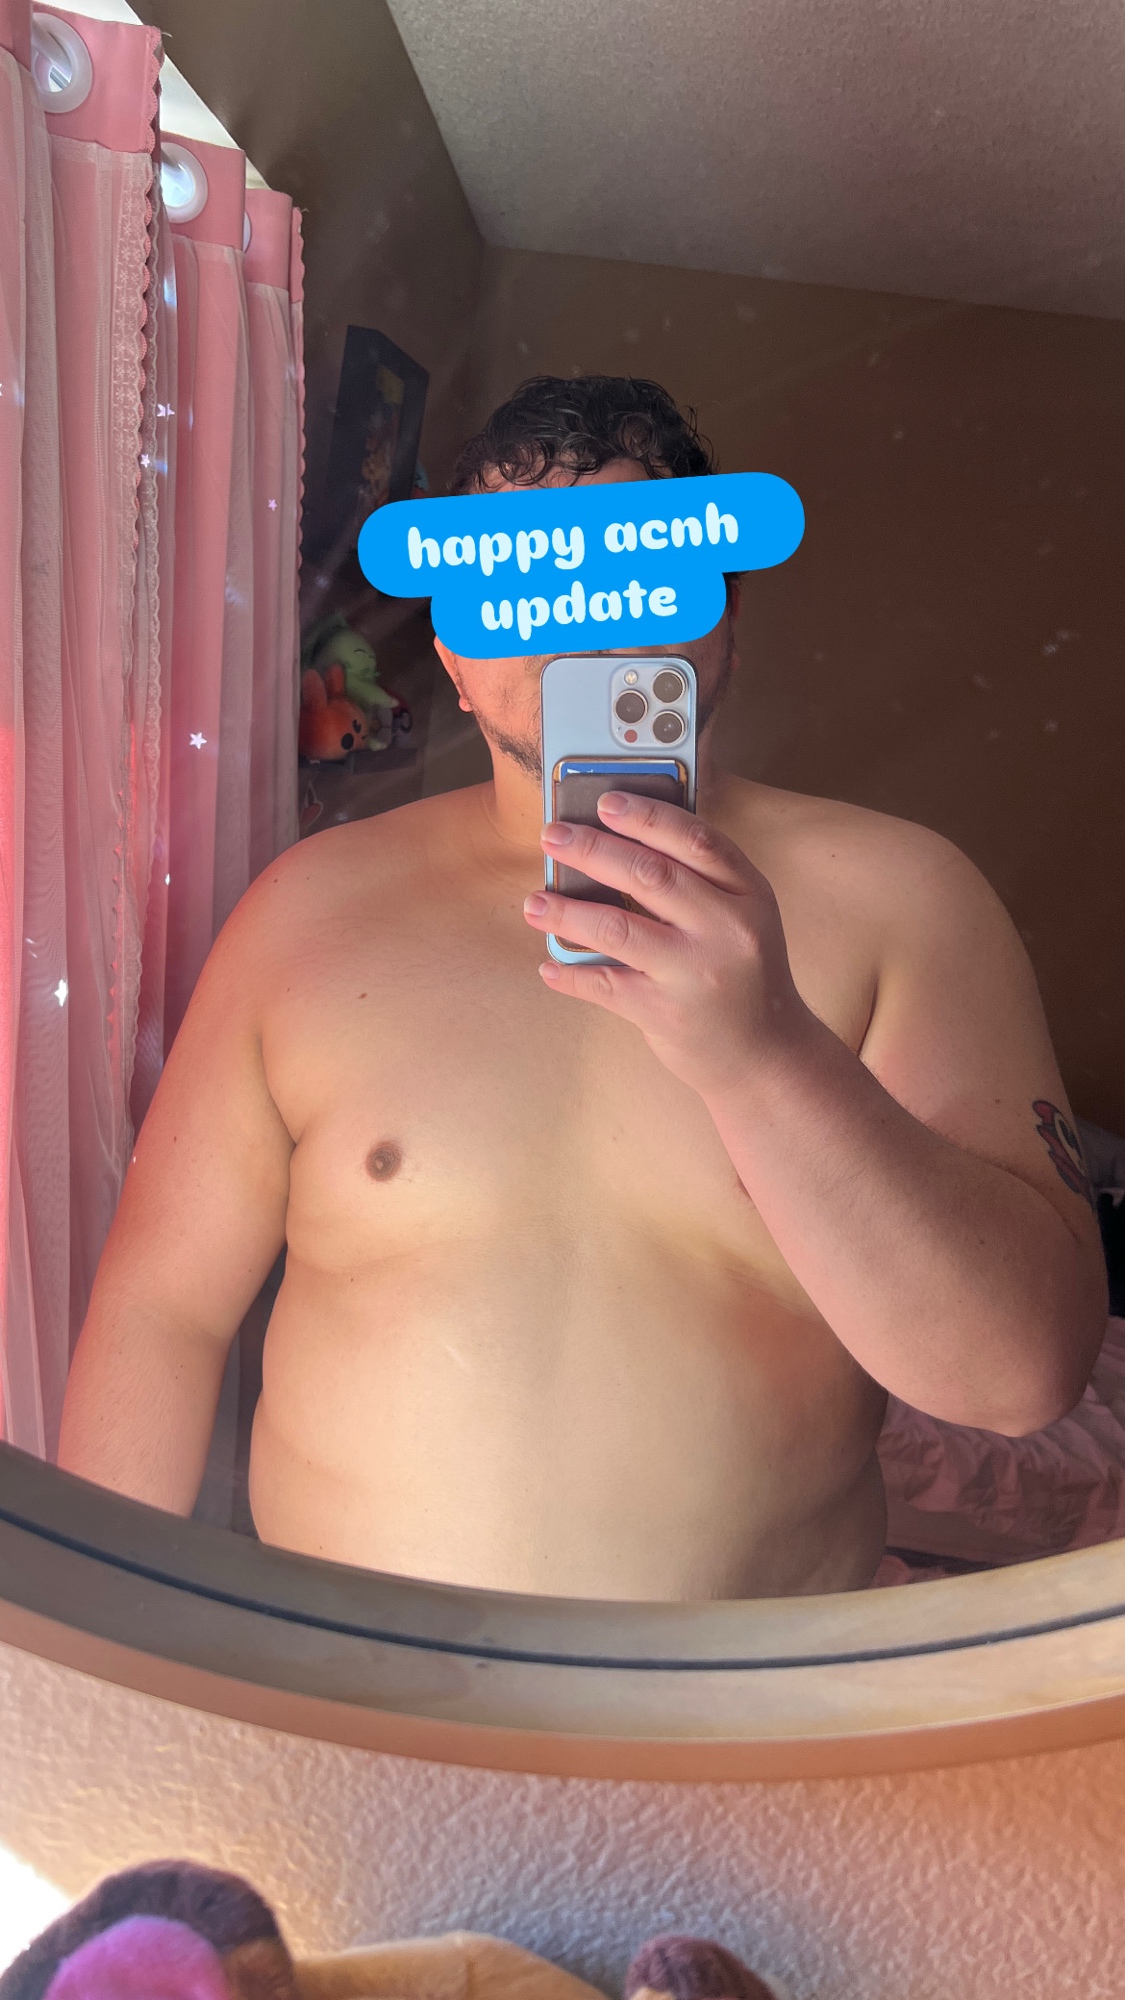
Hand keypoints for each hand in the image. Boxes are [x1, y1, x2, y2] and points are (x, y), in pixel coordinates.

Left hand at [522, 790, 809, 1099]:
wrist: (766, 1055)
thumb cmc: (743, 975)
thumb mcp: (742, 919)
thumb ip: (699, 882)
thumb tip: (618, 841)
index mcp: (750, 894)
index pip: (697, 840)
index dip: (647, 816)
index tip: (605, 801)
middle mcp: (728, 929)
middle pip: (650, 875)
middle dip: (593, 850)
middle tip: (553, 836)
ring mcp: (697, 973)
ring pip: (619, 928)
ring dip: (568, 911)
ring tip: (534, 902)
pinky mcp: (668, 1013)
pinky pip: (605, 985)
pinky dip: (571, 974)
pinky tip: (549, 964)